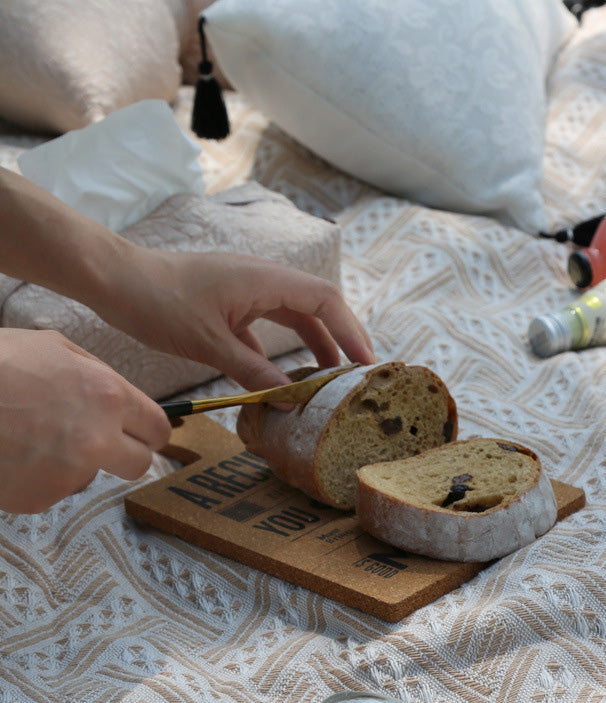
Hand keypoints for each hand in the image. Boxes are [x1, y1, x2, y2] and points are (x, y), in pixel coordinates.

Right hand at [0, 329, 170, 512]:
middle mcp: (97, 440)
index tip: (143, 432)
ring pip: (91, 475)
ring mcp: (68, 475)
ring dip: (74, 460)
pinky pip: (53, 488)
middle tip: (101, 441)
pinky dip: (40, 475)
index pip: (159, 429)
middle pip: (139, 464)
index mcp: (108, 397)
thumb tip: (123, 397)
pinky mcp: (39, 499)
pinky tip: (15, 452)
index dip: (151, 430)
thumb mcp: (55, 347)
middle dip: (126, 453)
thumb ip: (98, 374)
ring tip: (33, 434)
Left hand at [97, 249, 375, 391]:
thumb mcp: (209, 343)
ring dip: (312, 344)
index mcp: (265, 279)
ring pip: (292, 316)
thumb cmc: (159, 302)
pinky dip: (276, 352)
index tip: (367, 363)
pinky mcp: (228, 305)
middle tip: (356, 375)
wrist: (116, 281)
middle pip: (316, 306)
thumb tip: (290, 400)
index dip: (352, 330)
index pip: (325, 299)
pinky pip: (264, 328)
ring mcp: (245, 291)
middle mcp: (262, 280)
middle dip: (340, 339)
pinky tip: (278, 379)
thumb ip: (253, 371)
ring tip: (327, 379)